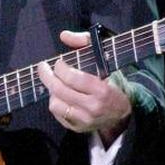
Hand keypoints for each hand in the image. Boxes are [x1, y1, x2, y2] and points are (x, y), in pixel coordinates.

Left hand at [37, 30, 132, 145]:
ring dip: (52, 91)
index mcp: (102, 91)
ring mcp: (84, 120)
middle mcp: (92, 108)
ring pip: (55, 103)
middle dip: (48, 76)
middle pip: (60, 90)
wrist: (121, 113)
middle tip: (43, 67)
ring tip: (56, 83)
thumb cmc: (111, 82)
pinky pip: (57, 114)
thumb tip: (64, 36)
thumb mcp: (104, 58)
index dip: (61, 68)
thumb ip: (85, 42)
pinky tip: (60, 95)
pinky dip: (55, 102)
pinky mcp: (77, 128)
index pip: (73, 78)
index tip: (58, 62)